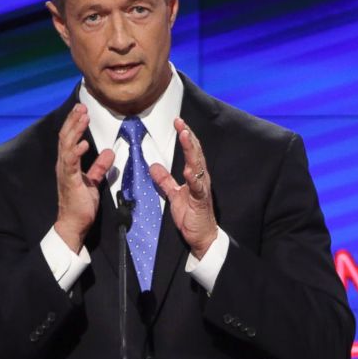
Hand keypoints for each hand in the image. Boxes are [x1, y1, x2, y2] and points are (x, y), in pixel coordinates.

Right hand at [54, 104, 114, 251]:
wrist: (74, 223)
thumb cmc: (81, 204)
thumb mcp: (93, 181)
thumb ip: (99, 167)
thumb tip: (108, 153)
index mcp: (68, 164)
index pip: (69, 138)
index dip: (74, 123)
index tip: (82, 110)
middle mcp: (63, 165)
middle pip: (66, 137)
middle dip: (73, 121)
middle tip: (81, 106)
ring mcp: (65, 172)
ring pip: (66, 145)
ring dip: (74, 130)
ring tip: (82, 117)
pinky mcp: (70, 182)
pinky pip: (71, 164)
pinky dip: (76, 152)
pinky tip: (82, 143)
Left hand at [150, 118, 217, 259]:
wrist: (202, 236)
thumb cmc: (191, 215)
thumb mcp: (174, 195)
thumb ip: (165, 181)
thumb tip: (154, 166)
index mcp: (195, 175)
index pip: (190, 151)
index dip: (185, 136)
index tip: (178, 122)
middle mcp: (200, 178)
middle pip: (195, 153)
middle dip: (188, 136)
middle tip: (180, 122)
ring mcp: (201, 188)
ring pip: (197, 165)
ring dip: (191, 150)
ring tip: (185, 136)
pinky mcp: (200, 200)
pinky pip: (197, 187)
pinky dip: (193, 177)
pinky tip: (189, 169)